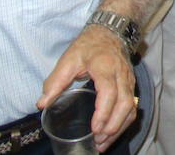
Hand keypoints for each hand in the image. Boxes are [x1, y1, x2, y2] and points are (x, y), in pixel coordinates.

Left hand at [37, 27, 135, 151]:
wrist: (110, 32)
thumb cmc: (88, 46)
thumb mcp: (68, 60)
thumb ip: (55, 82)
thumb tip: (42, 104)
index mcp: (105, 66)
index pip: (109, 92)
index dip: (103, 112)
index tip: (94, 128)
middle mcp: (121, 74)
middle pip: (125, 103)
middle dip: (113, 125)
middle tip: (98, 141)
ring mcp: (129, 80)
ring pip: (131, 107)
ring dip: (120, 127)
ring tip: (103, 143)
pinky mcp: (131, 86)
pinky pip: (132, 106)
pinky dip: (124, 122)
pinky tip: (112, 133)